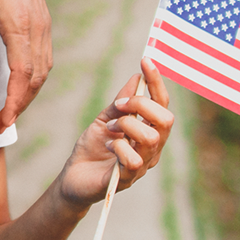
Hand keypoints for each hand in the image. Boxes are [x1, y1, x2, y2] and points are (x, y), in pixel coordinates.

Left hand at [0, 0, 50, 132]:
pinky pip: (45, 55)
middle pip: (37, 76)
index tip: (3, 120)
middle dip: (21, 104)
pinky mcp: (43, 20)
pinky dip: (35, 76)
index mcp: (18, 24)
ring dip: (30, 92)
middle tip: (0, 123)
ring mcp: (43, 23)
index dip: (14, 101)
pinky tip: (21, 85)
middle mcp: (37, 26)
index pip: (22, 73)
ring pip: (45, 67)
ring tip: (10, 110)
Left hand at [58, 59, 172, 207]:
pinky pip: (132, 159)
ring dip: (126, 126)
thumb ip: (121, 102)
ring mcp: (143, 165)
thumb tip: (136, 77)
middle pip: (166, 120)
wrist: (72, 177)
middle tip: (118, 107)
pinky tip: (107, 145)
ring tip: (109, 128)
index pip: (162, 105)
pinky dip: (117, 147)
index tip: (145, 61)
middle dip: (141, 105)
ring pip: (151, 138)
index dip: (156, 82)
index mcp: (149, 131)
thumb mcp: (105, 118)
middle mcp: (152, 149)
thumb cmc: (92, 148)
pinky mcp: (127, 179)